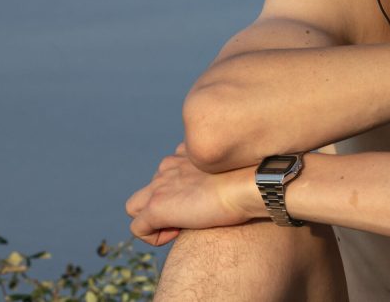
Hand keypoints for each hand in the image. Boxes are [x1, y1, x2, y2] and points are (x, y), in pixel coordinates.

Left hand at [125, 143, 261, 245]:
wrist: (251, 183)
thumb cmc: (253, 178)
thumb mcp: (235, 167)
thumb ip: (222, 170)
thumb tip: (234, 182)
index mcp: (187, 153)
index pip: (170, 171)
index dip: (181, 190)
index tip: (204, 200)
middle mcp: (169, 165)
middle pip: (152, 188)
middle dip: (167, 204)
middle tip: (194, 215)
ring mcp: (160, 186)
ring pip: (136, 206)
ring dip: (156, 219)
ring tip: (181, 226)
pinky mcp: (158, 206)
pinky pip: (138, 228)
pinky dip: (154, 237)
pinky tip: (177, 235)